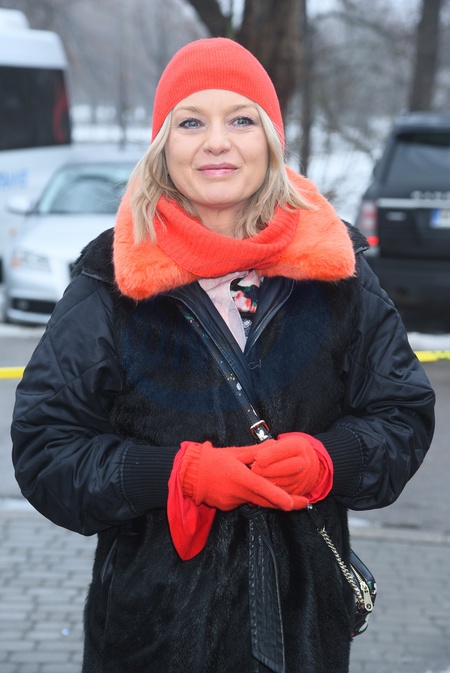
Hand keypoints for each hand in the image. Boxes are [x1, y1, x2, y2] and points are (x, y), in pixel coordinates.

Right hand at [179, 440, 294, 510]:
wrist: (189, 475)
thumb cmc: (211, 460)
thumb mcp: (234, 452)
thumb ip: (255, 452)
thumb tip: (273, 446)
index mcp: (241, 477)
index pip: (263, 488)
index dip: (279, 496)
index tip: (292, 504)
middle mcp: (238, 492)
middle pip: (266, 501)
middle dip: (287, 503)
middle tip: (305, 503)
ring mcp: (233, 502)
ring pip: (255, 500)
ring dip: (268, 498)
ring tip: (281, 494)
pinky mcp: (228, 506)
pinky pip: (243, 501)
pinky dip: (249, 495)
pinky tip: (241, 487)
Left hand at [251, 432, 332, 503]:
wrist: (307, 464)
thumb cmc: (287, 450)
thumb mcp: (280, 442)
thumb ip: (268, 447)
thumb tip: (255, 456)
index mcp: (298, 447)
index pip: (288, 449)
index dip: (271, 454)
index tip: (257, 457)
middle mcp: (304, 462)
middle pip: (290, 467)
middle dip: (269, 469)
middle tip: (253, 468)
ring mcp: (302, 478)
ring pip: (286, 482)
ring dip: (268, 481)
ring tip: (255, 477)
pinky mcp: (297, 490)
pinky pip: (284, 493)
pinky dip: (272, 491)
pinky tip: (262, 485)